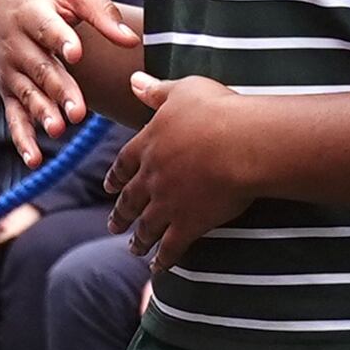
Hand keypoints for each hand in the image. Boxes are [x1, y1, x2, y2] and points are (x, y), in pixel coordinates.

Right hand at [0, 0, 145, 156]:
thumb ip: (102, 13)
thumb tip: (132, 40)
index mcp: (32, 12)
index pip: (46, 27)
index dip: (60, 40)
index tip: (76, 53)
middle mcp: (16, 43)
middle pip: (40, 69)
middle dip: (59, 90)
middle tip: (80, 111)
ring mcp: (10, 70)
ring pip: (28, 94)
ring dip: (43, 114)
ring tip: (59, 130)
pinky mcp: (9, 91)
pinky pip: (14, 117)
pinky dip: (22, 139)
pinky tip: (34, 160)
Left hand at [105, 74, 272, 266]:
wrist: (240, 143)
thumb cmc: (217, 110)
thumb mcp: (183, 90)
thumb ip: (156, 90)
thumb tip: (132, 81)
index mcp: (149, 144)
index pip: (124, 163)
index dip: (116, 176)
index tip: (109, 186)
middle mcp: (152, 176)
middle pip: (131, 199)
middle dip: (121, 213)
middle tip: (113, 225)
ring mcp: (168, 203)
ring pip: (146, 226)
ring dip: (138, 239)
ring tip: (132, 248)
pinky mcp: (189, 224)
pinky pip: (171, 246)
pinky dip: (163, 258)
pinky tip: (158, 268)